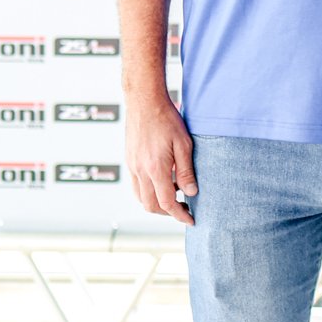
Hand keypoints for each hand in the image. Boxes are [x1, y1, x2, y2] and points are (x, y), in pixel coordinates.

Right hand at [125, 94, 196, 224]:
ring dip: (157, 204)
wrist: (144, 101)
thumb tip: (192, 193)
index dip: (179, 215)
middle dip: (168, 213)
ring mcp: (132, 166)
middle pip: (151, 205)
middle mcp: (140, 170)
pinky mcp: (129, 160)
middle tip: (184, 209)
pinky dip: (148, 192)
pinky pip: (136, 186)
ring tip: (175, 196)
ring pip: (141, 198)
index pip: (167, 203)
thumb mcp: (184, 144)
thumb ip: (186, 171)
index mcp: (155, 169)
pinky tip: (162, 183)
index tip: (190, 220)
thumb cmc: (166, 119)